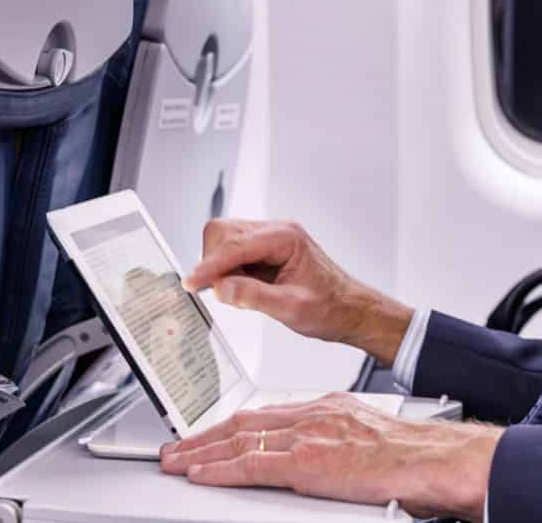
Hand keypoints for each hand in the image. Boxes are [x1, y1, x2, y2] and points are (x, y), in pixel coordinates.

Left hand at [159, 393, 501, 520]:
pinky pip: (250, 465)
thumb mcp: (366, 433)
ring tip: (175, 463)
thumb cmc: (410, 455)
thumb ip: (337, 439)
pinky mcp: (305, 463)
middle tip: (176, 449)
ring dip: (201, 454)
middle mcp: (310, 416)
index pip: (265, 414)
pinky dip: (219, 470)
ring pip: (238, 441)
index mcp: (325, 408)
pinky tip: (200, 475)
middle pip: (244, 423)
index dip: (231, 426)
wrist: (431, 458)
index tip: (210, 435)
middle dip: (206, 438)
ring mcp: (306, 438)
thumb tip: (323, 456)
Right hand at [184, 219, 411, 364]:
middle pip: (223, 232)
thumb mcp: (292, 308)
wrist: (348, 309)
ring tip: (236, 291)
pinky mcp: (264, 250)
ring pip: (224, 239)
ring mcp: (269, 239)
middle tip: (220, 291)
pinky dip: (227, 269)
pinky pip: (233, 251)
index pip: (235, 245)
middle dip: (213, 261)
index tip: (192, 283)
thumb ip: (254, 297)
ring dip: (220, 265)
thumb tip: (222, 288)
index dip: (210, 266)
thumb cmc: (330, 307)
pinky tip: (240, 287)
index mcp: (285, 238)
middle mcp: (276, 232)